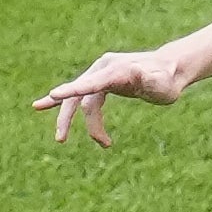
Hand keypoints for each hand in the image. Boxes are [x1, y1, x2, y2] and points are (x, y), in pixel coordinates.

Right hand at [33, 48, 190, 145]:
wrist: (170, 69)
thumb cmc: (167, 79)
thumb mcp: (163, 82)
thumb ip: (150, 78)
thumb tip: (139, 70)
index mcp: (115, 70)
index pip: (92, 83)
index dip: (74, 89)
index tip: (55, 94)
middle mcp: (103, 70)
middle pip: (80, 95)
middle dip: (68, 118)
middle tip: (61, 139)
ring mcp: (100, 75)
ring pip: (81, 101)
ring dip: (76, 122)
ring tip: (81, 141)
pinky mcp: (101, 83)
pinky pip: (81, 96)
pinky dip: (64, 103)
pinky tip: (42, 105)